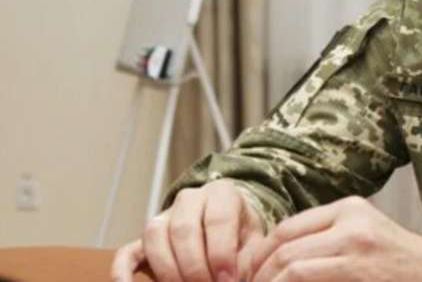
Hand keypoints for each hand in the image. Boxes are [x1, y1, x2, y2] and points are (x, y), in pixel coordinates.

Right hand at [110, 179, 264, 281]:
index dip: (221, 254)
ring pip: (155, 237)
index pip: (218, 219)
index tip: (228, 280)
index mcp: (222, 193)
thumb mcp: (254, 241)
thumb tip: (234, 281)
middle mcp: (190, 199)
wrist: (229, 223)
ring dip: (169, 271)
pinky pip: (126, 253)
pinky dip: (122, 272)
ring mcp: (163, 217)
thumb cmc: (242, 234)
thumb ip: (247, 260)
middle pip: (184, 230)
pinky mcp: (144, 240)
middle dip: (195, 267)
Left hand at [249, 195, 421, 281]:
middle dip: (257, 272)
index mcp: (348, 208)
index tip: (249, 274)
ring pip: (290, 263)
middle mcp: (349, 220)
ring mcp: (354, 245)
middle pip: (283, 244)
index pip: (287, 227)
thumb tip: (278, 261)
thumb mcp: (364, 237)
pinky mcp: (356, 269)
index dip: (260, 254)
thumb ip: (327, 240)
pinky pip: (304, 277)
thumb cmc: (400, 264)